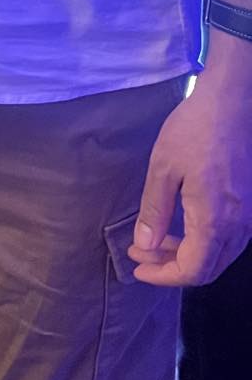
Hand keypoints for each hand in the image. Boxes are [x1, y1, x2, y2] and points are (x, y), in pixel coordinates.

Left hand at [130, 71, 251, 286]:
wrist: (232, 102)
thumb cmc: (195, 130)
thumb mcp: (163, 167)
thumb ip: (155, 211)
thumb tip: (144, 245)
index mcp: (216, 220)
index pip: (193, 270)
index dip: (164, 276)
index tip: (138, 268)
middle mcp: (239, 226)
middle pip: (209, 268)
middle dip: (172, 267)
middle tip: (141, 254)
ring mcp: (250, 216)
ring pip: (220, 255)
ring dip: (188, 254)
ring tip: (155, 240)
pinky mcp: (251, 204)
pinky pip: (230, 238)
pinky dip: (204, 241)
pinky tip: (182, 226)